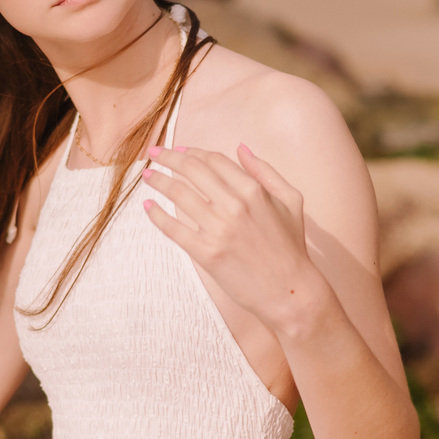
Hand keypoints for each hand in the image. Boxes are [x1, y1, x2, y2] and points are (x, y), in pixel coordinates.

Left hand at [141, 144, 325, 335]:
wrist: (289, 290)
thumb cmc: (291, 246)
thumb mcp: (290, 200)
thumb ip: (266, 171)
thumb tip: (241, 148)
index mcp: (253, 190)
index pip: (213, 160)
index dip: (192, 151)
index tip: (179, 150)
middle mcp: (234, 205)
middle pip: (191, 170)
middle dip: (167, 157)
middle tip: (154, 153)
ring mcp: (218, 230)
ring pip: (178, 194)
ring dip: (158, 180)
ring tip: (147, 176)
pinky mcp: (206, 253)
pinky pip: (173, 228)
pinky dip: (156, 215)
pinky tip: (148, 205)